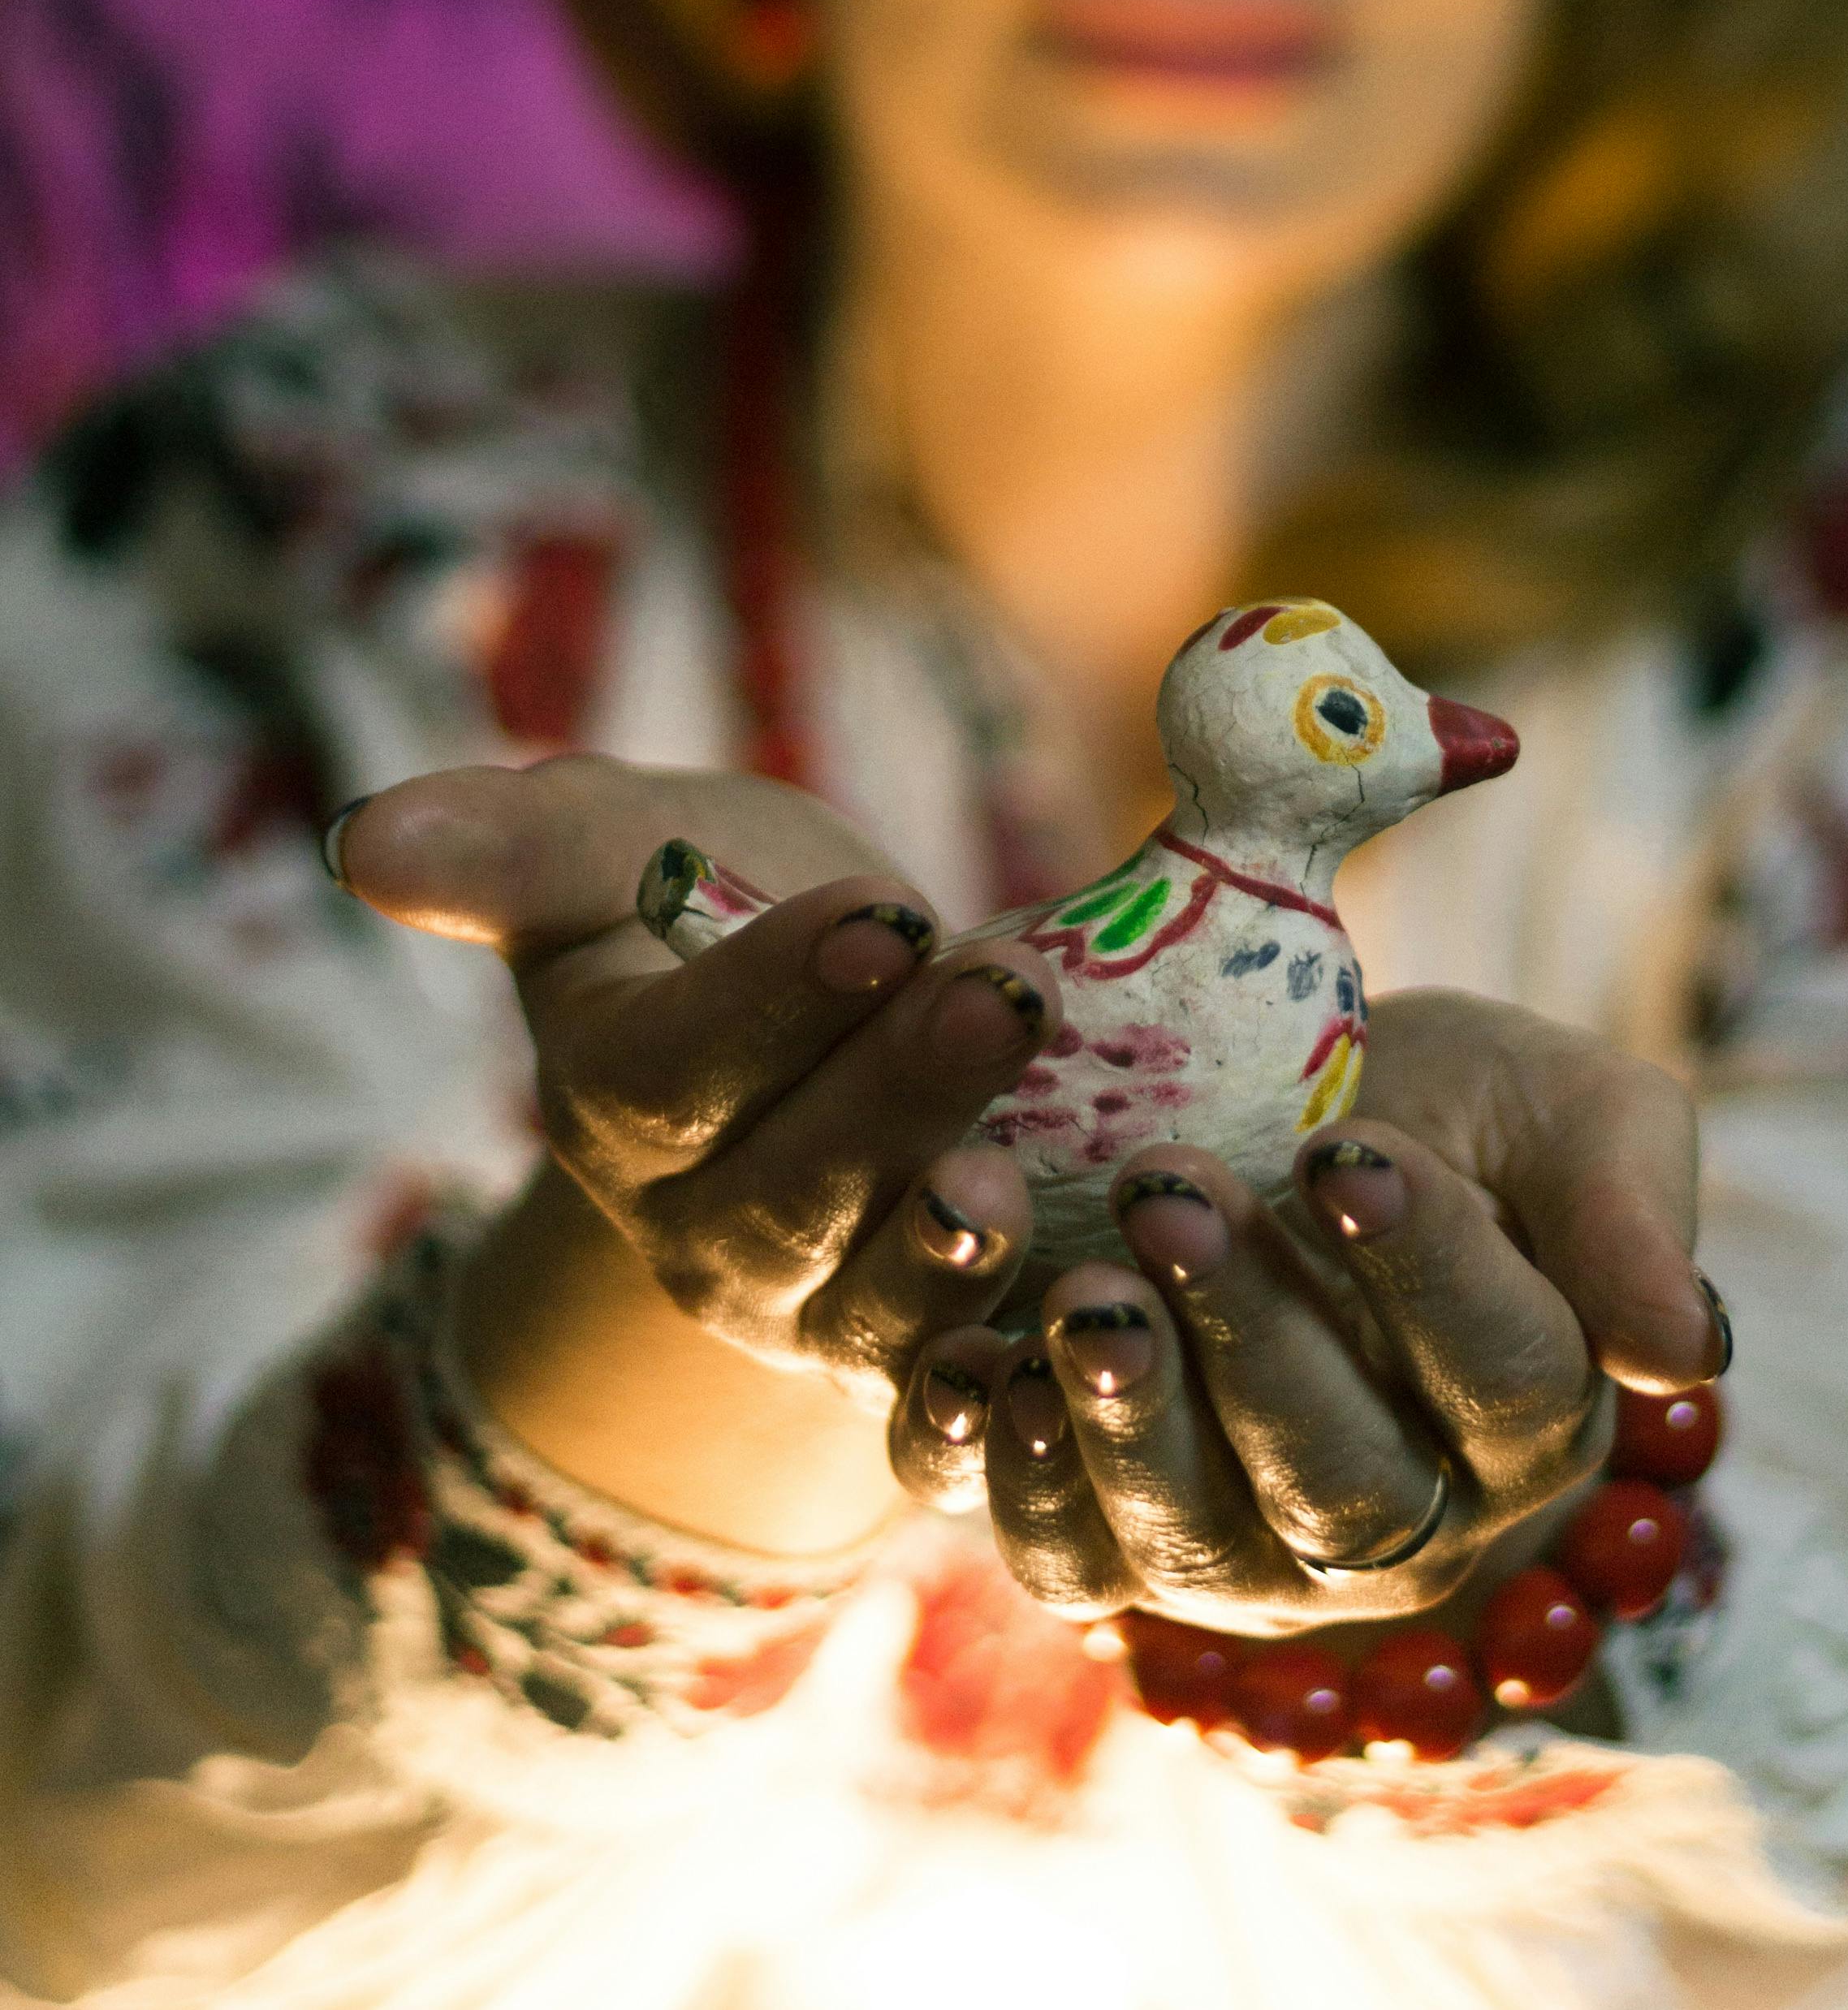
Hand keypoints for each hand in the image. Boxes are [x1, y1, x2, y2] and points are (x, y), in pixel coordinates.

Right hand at [336, 756, 1058, 1536]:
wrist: (830, 1005)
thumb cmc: (706, 898)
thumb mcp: (612, 844)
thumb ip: (508, 849)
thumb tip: (362, 841)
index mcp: (617, 1097)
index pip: (678, 1065)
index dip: (776, 999)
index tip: (877, 917)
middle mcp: (703, 1234)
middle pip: (794, 1189)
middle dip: (901, 1093)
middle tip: (1004, 996)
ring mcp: (812, 1319)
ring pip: (878, 1307)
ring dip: (950, 1251)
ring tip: (1015, 1181)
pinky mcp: (918, 1373)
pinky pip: (951, 1419)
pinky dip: (1003, 1403)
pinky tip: (1072, 1354)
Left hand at [889, 988, 1713, 1630]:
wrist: (1265, 1110)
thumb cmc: (1440, 1106)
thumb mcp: (1562, 1110)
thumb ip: (1629, 1211)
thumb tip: (1686, 1349)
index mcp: (1537, 1419)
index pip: (1506, 1375)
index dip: (1427, 1273)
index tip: (1346, 1152)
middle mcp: (1410, 1526)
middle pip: (1348, 1482)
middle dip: (1255, 1337)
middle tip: (1169, 1187)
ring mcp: (1257, 1563)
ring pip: (1204, 1545)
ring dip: (1134, 1419)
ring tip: (1084, 1287)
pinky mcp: (1119, 1555)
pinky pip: (1069, 1565)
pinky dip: (1024, 1484)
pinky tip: (991, 1372)